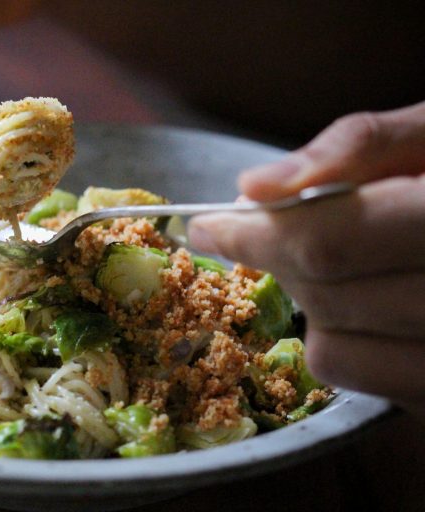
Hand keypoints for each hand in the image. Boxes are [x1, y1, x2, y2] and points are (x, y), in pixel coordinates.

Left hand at [188, 101, 424, 418]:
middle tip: (249, 230)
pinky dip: (337, 338)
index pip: (330, 241)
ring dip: (305, 297)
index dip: (254, 233)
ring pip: (331, 346)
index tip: (209, 223)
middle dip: (270, 257)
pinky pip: (358, 378)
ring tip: (323, 257)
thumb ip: (359, 146)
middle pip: (323, 294)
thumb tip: (257, 185)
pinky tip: (358, 299)